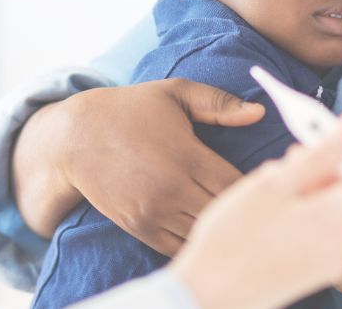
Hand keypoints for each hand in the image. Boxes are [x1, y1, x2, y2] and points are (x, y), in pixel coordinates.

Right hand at [12, 78, 263, 253]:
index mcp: (186, 154)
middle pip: (225, 213)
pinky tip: (208, 228)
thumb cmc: (130, 109)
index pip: (238, 184)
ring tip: (236, 217)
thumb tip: (258, 112)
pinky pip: (179, 246)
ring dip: (221, 227)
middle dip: (243, 209)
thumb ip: (219, 103)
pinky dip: (196, 240)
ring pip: (204, 234)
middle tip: (258, 202)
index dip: (257, 185)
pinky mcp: (140, 228)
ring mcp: (154, 212)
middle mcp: (172, 189)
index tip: (267, 179)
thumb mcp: (174, 94)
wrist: (74, 137)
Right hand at [171, 113, 341, 308]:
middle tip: (313, 138)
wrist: (212, 295)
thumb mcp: (272, 186)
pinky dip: (322, 202)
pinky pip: (337, 224)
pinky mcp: (324, 268)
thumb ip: (317, 158)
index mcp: (341, 219)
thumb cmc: (233, 239)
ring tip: (291, 166)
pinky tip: (290, 195)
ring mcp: (338, 259)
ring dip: (330, 179)